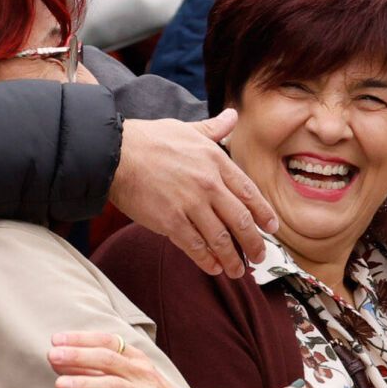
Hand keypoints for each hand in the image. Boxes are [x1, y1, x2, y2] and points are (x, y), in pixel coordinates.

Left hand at [48, 331, 188, 387]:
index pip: (108, 342)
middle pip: (108, 360)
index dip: (82, 339)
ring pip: (113, 386)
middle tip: (52, 356)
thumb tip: (59, 360)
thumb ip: (96, 367)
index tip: (56, 340)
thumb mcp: (129, 372)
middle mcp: (141, 373)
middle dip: (79, 357)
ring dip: (85, 384)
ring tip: (59, 384)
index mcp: (136, 357)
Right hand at [112, 111, 277, 278]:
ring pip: (220, 238)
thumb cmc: (148, 139)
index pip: (248, 192)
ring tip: (237, 271)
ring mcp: (190, 204)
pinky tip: (213, 268)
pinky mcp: (170, 221)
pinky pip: (195, 246)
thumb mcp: (187, 129)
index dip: (263, 213)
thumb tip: (232, 116)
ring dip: (232, 258)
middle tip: (259, 257)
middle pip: (240, 220)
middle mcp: (208, 184)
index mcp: (215, 161)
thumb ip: (213, 129)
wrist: (115, 154)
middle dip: (253, 243)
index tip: (271, 227)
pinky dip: (207, 260)